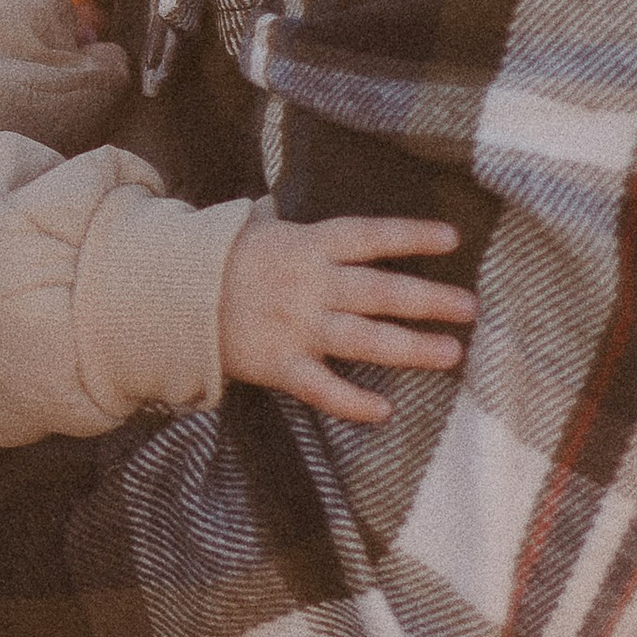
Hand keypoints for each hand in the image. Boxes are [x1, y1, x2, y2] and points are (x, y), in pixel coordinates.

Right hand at [217, 208, 476, 425]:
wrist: (167, 297)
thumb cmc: (223, 262)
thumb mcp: (262, 231)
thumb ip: (307, 236)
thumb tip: (336, 225)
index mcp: (306, 246)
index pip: (369, 236)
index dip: (410, 235)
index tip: (452, 238)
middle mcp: (308, 285)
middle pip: (380, 292)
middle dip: (429, 300)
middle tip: (470, 307)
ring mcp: (295, 327)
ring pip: (364, 339)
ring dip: (411, 348)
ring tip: (451, 352)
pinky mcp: (278, 364)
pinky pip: (322, 387)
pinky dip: (352, 402)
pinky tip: (384, 410)